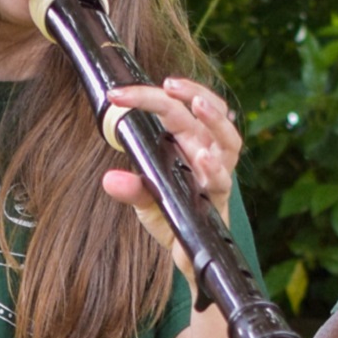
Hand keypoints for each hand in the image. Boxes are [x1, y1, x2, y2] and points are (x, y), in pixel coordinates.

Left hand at [100, 78, 242, 279]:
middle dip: (188, 94)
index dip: (152, 95)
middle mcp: (206, 153)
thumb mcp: (145, 200)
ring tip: (197, 105)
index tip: (119, 94)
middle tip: (168, 84)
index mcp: (187, 143)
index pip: (177, 108)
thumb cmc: (170, 216)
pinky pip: (222, 179)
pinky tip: (204, 157)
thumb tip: (110, 179)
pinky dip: (214, 167)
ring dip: (214, 120)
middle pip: (204, 114)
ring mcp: (217, 174)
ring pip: (227, 139)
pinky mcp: (219, 199)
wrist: (187, 253)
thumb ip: (130, 188)